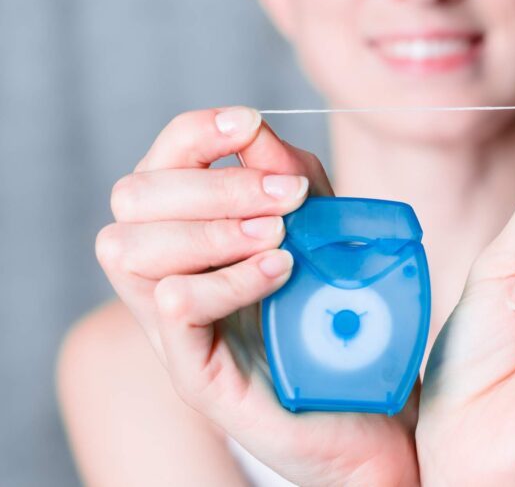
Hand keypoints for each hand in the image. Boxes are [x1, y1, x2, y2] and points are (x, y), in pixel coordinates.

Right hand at [96, 107, 419, 486]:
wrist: (371, 408)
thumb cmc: (343, 318)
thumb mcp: (324, 229)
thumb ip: (292, 177)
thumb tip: (255, 130)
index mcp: (194, 240)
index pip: (155, 166)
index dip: (192, 133)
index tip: (247, 123)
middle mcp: (170, 278)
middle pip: (131, 198)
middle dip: (214, 186)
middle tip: (286, 199)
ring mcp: (176, 330)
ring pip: (128, 249)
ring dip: (213, 229)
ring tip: (281, 239)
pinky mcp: (196, 374)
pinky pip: (172, 306)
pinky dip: (229, 276)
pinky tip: (282, 272)